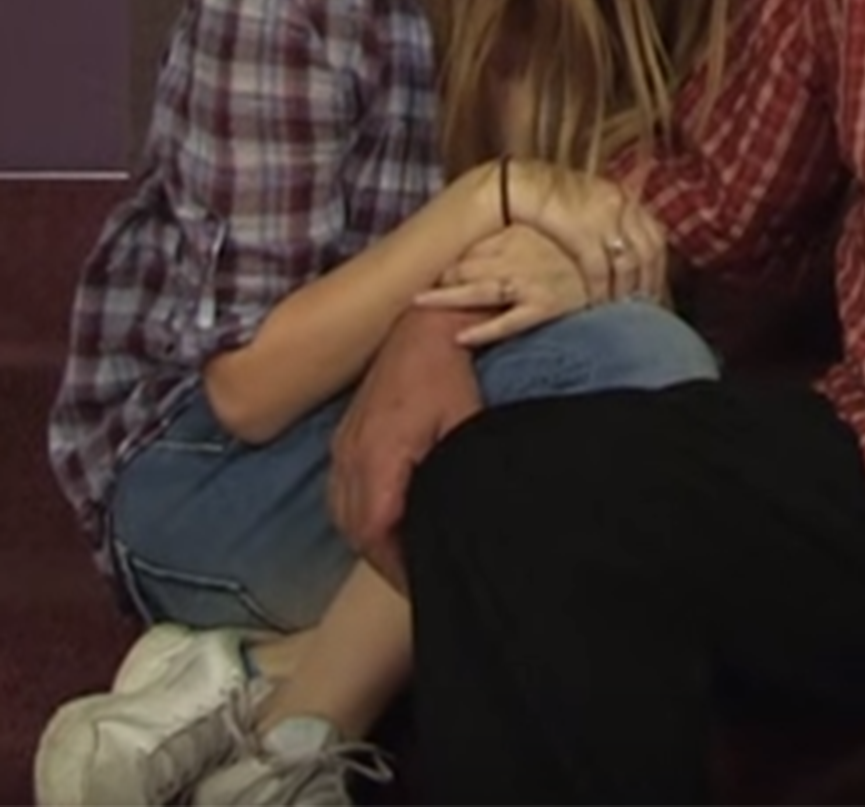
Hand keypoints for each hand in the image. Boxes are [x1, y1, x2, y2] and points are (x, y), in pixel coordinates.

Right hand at [328, 308, 481, 589]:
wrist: (423, 326)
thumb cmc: (448, 371)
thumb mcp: (467, 422)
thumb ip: (464, 470)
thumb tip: (475, 510)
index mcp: (379, 455)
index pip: (375, 530)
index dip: (396, 565)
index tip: (421, 584)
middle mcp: (351, 455)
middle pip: (355, 529)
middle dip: (384, 559)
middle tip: (418, 578)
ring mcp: (343, 447)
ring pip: (344, 513)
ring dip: (371, 539)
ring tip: (405, 557)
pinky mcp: (345, 439)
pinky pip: (343, 491)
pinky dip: (361, 514)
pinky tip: (388, 522)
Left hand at [412, 225, 594, 346]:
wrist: (627, 271)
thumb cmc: (595, 247)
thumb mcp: (568, 225)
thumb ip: (540, 222)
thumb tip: (511, 218)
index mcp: (524, 231)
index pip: (477, 238)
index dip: (453, 248)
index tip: (433, 255)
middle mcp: (521, 256)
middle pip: (468, 263)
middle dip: (442, 270)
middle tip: (413, 280)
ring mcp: (530, 283)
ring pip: (477, 291)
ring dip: (444, 298)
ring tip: (417, 302)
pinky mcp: (543, 308)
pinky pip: (507, 323)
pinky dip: (482, 331)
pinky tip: (459, 338)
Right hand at [501, 160, 667, 300]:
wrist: (518, 183)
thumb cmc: (552, 197)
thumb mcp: (591, 201)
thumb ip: (612, 221)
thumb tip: (628, 248)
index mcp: (624, 197)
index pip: (656, 236)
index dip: (658, 267)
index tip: (655, 288)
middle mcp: (620, 204)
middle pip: (647, 251)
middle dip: (647, 283)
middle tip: (643, 306)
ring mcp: (603, 217)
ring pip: (627, 262)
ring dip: (625, 290)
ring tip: (621, 310)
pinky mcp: (581, 232)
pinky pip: (599, 269)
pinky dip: (600, 290)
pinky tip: (597, 303)